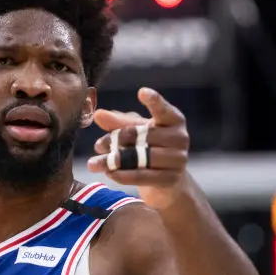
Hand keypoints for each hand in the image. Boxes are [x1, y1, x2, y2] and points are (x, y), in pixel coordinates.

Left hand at [87, 87, 190, 208]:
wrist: (166, 182)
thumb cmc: (149, 148)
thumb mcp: (135, 132)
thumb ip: (118, 123)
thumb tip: (98, 115)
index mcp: (173, 120)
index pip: (163, 110)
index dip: (154, 101)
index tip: (142, 92)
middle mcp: (180, 138)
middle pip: (144, 135)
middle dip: (117, 140)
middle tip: (98, 145)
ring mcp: (178, 159)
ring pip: (141, 157)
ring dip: (115, 160)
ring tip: (95, 163)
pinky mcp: (171, 179)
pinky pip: (143, 175)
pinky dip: (124, 175)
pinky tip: (110, 173)